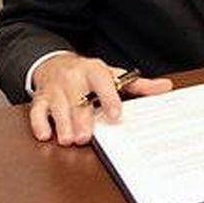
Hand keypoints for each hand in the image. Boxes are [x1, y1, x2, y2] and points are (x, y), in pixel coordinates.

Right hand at [29, 54, 172, 145]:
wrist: (55, 63)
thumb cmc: (89, 75)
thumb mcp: (113, 75)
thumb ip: (139, 85)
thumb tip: (166, 87)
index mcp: (94, 70)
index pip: (102, 82)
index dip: (109, 98)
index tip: (115, 114)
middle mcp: (74, 78)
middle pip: (77, 99)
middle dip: (81, 118)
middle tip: (86, 137)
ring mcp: (55, 89)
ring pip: (57, 106)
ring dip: (62, 124)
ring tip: (68, 139)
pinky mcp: (40, 98)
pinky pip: (37, 110)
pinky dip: (39, 122)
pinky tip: (45, 134)